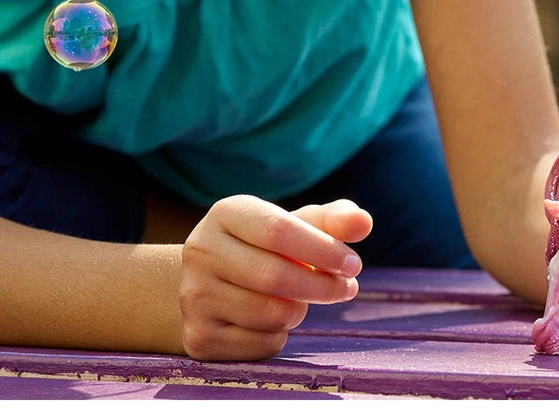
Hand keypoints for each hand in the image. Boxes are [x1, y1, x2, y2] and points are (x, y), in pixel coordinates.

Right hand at [179, 196, 372, 360]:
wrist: (208, 283)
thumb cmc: (266, 247)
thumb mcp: (295, 225)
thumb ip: (332, 221)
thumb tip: (364, 222)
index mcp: (226, 213)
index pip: (279, 230)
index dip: (322, 249)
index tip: (354, 264)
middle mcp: (201, 251)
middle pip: (275, 275)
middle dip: (322, 285)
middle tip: (347, 288)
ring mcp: (194, 297)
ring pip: (270, 313)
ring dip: (300, 310)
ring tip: (300, 299)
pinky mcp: (198, 338)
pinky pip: (261, 345)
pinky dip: (280, 335)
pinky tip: (273, 319)